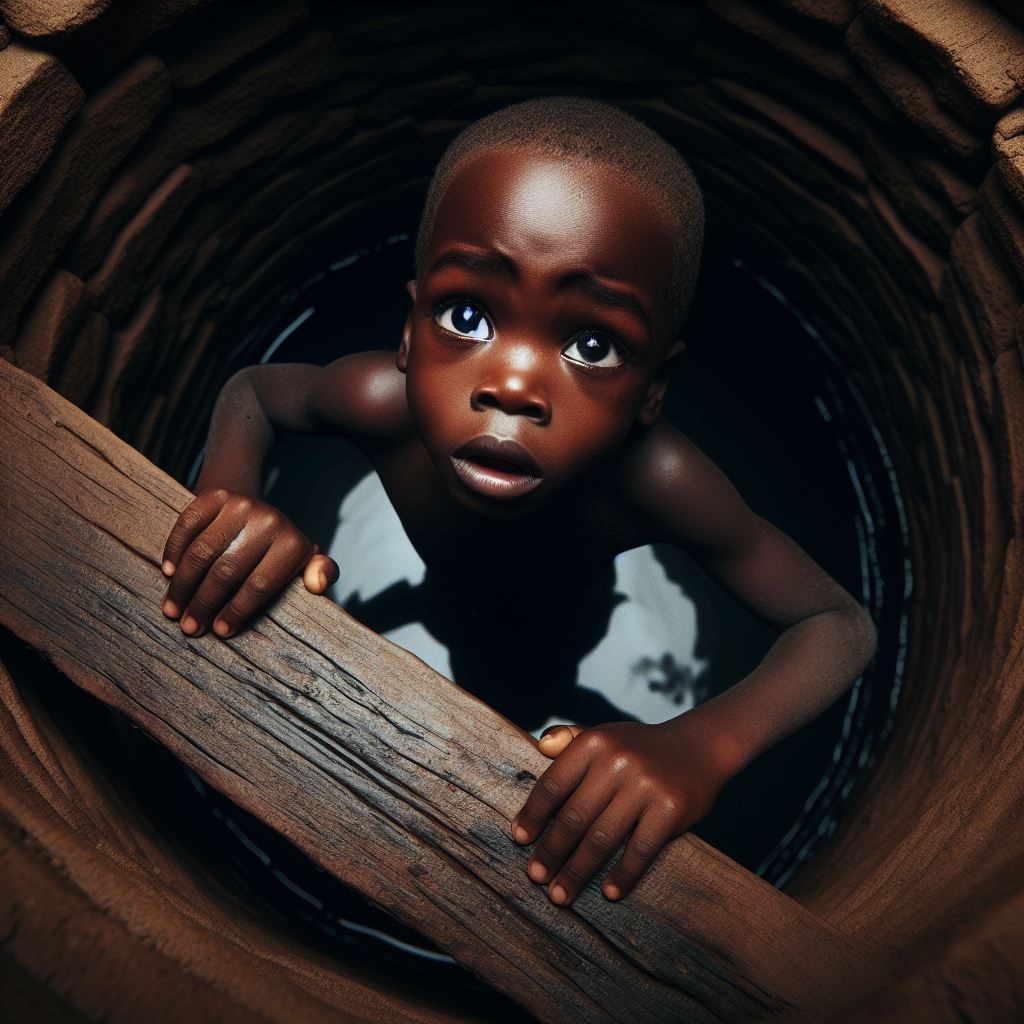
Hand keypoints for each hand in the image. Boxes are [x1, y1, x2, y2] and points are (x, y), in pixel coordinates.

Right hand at [161, 488, 338, 637]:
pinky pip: (187, 525)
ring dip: (183, 585)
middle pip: (227, 572)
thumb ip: (320, 575)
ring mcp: (241, 504)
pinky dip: (174, 550)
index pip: (260, 585)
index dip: (237, 611)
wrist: (256, 509)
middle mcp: (269, 520)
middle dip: (205, 604)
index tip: (220, 632)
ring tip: (173, 609)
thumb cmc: (278, 551)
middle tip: (189, 627)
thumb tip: (318, 585)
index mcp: (294, 544)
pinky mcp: (215, 495)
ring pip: (202, 552)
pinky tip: (168, 573)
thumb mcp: (304, 563)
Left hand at [511, 716, 729, 905]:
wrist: (699, 746)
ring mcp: (645, 786)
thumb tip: (540, 747)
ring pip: (602, 838)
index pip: (554, 783)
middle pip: (574, 816)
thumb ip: (570, 738)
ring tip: (560, 895)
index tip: (520, 840)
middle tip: (535, 877)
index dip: (534, 814)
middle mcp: (617, 761)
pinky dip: (623, 875)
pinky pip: (640, 850)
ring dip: (578, 871)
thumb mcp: (605, 733)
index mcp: (594, 742)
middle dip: (551, 851)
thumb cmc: (641, 746)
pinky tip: (609, 893)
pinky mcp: (671, 810)